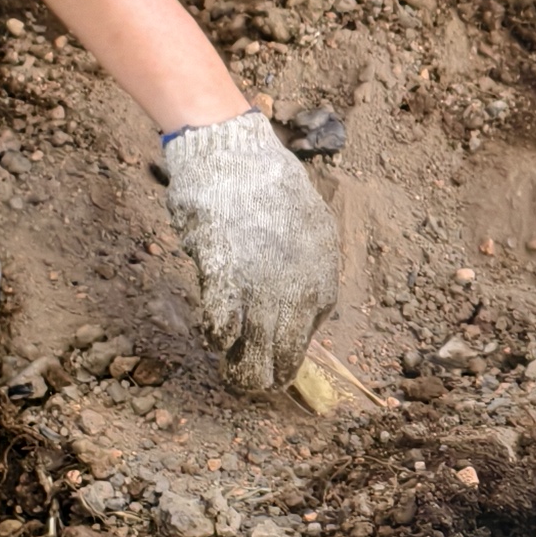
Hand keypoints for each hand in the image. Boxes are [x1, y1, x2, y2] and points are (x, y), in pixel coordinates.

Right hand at [159, 110, 338, 397]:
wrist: (236, 155)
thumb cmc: (266, 185)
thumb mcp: (308, 225)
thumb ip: (303, 265)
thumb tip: (292, 298)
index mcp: (321, 275)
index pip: (310, 329)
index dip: (290, 348)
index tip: (277, 356)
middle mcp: (297, 288)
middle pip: (286, 350)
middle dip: (269, 372)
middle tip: (254, 382)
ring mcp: (260, 285)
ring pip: (254, 349)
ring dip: (242, 369)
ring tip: (233, 377)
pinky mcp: (224, 278)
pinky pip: (221, 324)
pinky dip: (217, 335)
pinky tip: (214, 338)